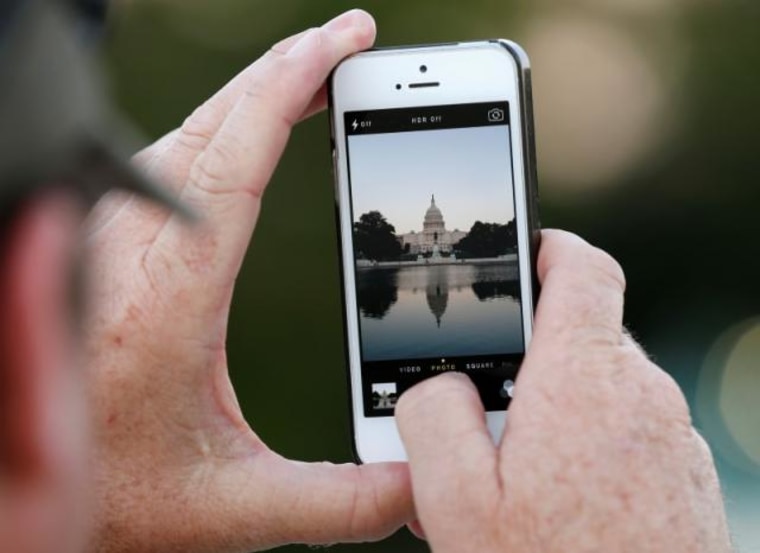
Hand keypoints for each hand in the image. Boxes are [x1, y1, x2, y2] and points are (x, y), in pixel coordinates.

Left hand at [83, 11, 411, 552]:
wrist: (28, 488)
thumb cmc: (119, 494)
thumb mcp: (236, 506)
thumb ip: (338, 501)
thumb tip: (419, 485)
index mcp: (168, 298)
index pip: (235, 158)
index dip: (291, 87)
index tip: (344, 44)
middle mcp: (129, 254)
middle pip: (210, 124)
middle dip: (285, 70)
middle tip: (350, 41)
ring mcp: (109, 244)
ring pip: (182, 134)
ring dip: (250, 95)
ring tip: (312, 77)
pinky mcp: (105, 248)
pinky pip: (164, 161)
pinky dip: (218, 128)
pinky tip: (245, 132)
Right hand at [396, 230, 731, 552]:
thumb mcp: (455, 499)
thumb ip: (431, 413)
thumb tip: (441, 381)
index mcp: (585, 378)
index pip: (582, 267)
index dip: (547, 248)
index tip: (521, 255)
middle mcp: (642, 396)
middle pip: (579, 338)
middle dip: (529, 363)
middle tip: (486, 423)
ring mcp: (673, 439)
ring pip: (600, 392)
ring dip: (558, 414)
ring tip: (519, 483)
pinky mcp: (684, 478)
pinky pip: (627, 435)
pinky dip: (591, 448)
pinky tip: (562, 508)